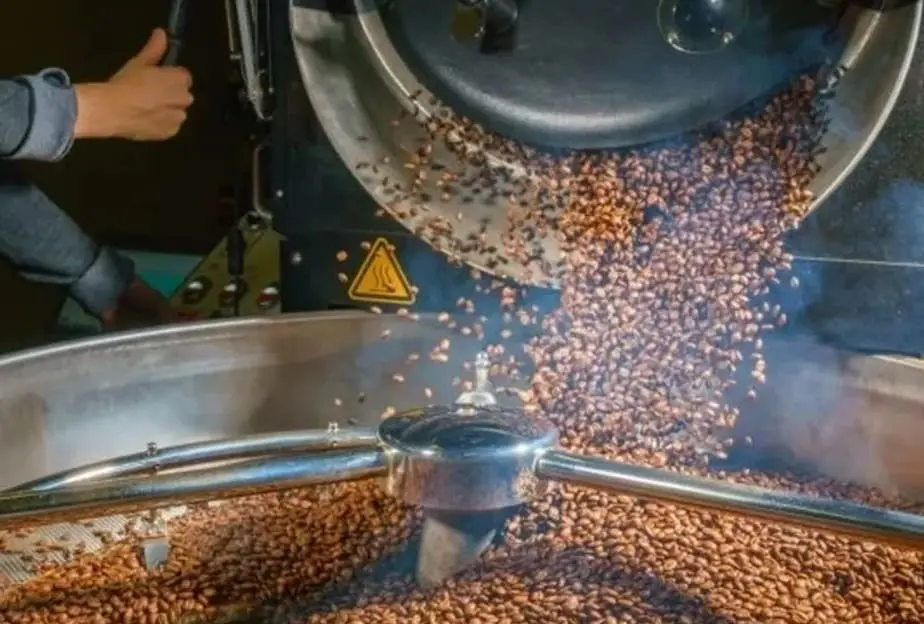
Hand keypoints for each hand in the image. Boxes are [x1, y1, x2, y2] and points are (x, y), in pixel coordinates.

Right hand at [74, 29, 193, 140]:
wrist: (111, 110)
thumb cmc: (125, 83)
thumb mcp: (139, 63)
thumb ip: (154, 48)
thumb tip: (161, 33)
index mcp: (179, 80)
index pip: (184, 77)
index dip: (170, 78)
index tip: (157, 80)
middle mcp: (184, 99)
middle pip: (183, 95)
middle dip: (171, 94)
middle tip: (150, 94)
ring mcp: (178, 118)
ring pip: (178, 112)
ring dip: (168, 110)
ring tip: (147, 108)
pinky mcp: (170, 133)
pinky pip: (171, 127)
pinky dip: (162, 124)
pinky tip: (147, 120)